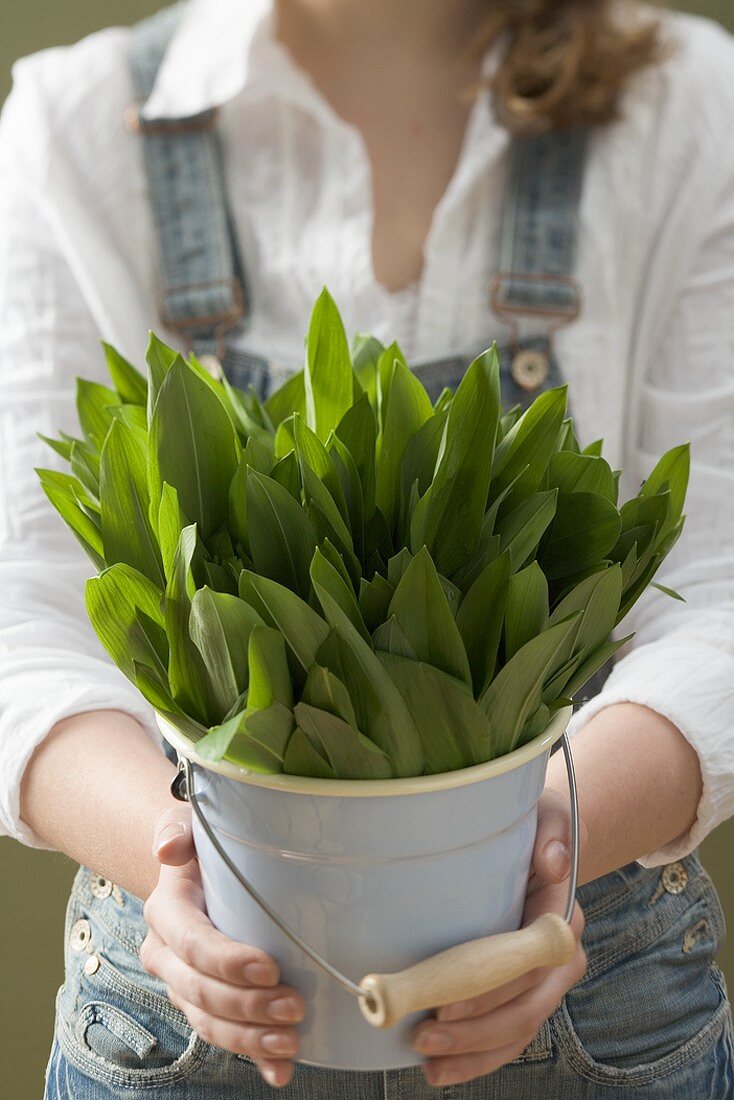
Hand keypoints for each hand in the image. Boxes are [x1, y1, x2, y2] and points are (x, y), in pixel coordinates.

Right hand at [140, 805, 304, 1088]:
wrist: (198, 867)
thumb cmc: (204, 844)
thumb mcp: (190, 824)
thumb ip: (177, 830)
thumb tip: (168, 850)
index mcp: (168, 912)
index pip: (192, 943)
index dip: (227, 961)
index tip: (268, 967)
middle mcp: (168, 955)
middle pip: (202, 992)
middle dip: (247, 1007)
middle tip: (294, 1006)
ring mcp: (185, 986)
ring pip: (210, 1023)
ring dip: (251, 1039)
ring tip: (292, 1042)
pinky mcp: (207, 1005)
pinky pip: (226, 1038)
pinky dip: (254, 1059)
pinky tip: (280, 1072)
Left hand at [410, 788, 587, 1086]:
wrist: (548, 846)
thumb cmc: (540, 830)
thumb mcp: (549, 818)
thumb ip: (553, 834)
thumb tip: (552, 860)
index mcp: (562, 921)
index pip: (527, 966)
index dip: (489, 991)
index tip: (446, 1003)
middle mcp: (559, 960)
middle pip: (522, 1010)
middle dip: (474, 1032)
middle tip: (424, 1037)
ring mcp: (543, 982)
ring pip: (515, 1032)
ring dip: (472, 1053)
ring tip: (428, 1064)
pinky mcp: (523, 994)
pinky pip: (506, 1036)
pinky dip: (477, 1057)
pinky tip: (443, 1070)